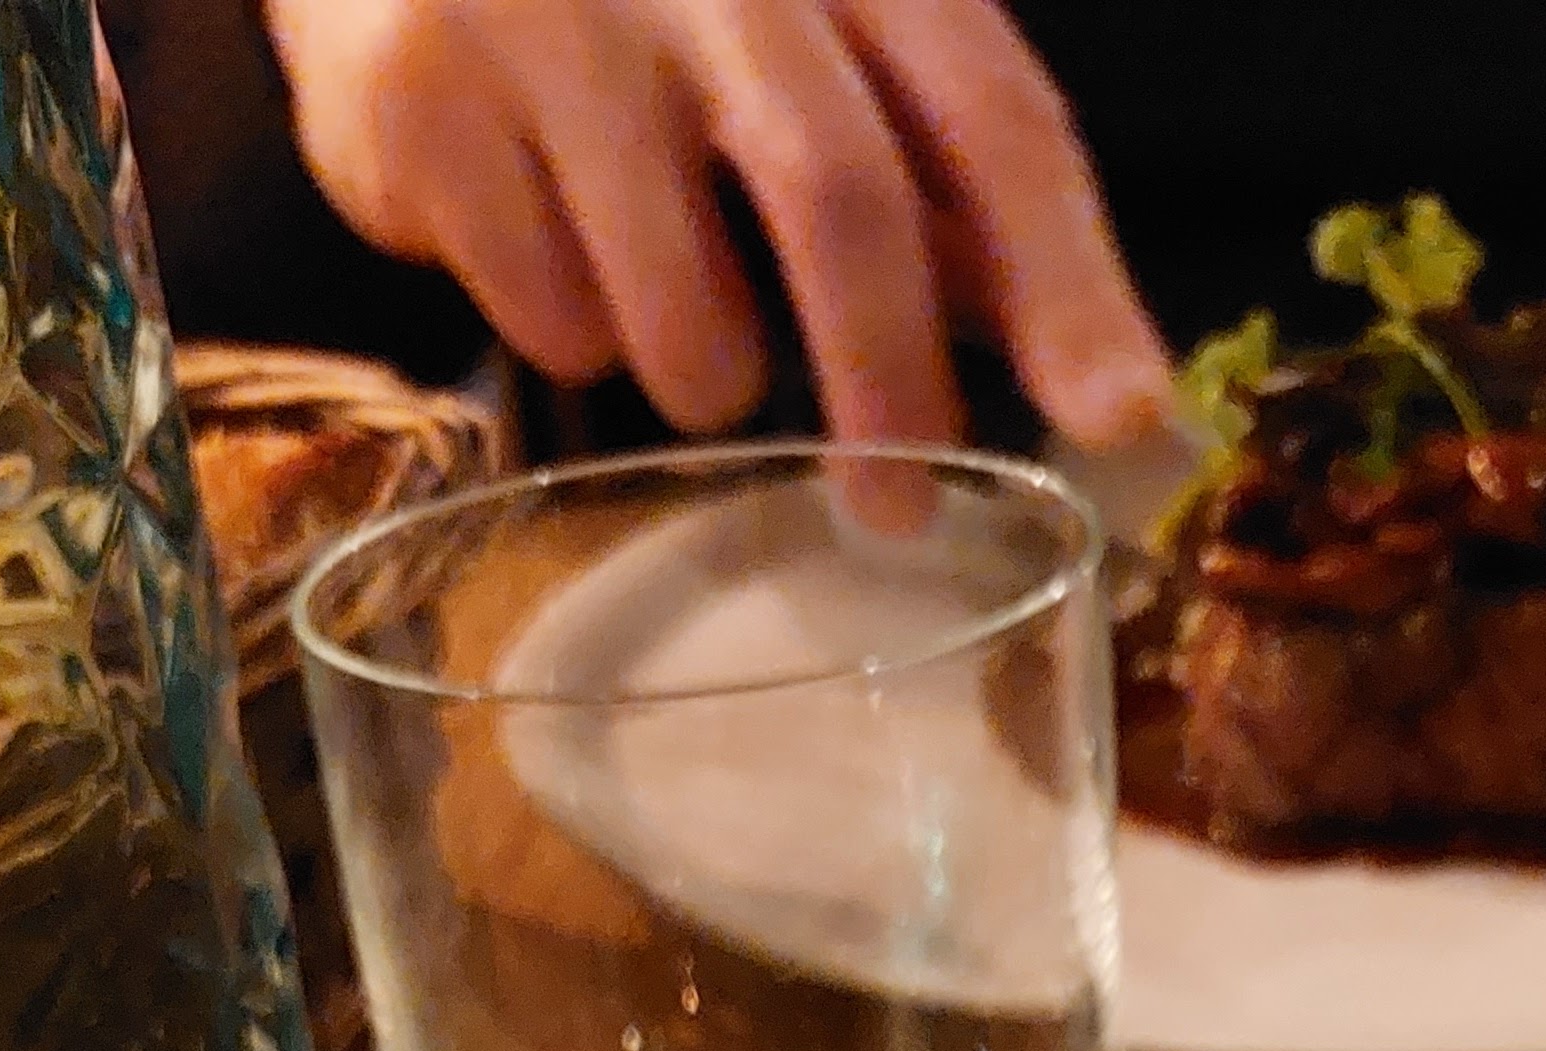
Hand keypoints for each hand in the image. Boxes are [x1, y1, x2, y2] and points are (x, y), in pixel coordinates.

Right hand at [259, 0, 1174, 446]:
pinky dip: (564, 330)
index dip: (1068, 277)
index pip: (990, 111)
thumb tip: (1091, 375)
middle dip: (884, 385)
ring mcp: (555, 20)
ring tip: (677, 325)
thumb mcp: (809, 46)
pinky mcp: (424, 97)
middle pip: (841, 198)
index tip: (1121, 418)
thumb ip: (937, 184)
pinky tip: (540, 245)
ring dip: (704, 372)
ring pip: (680, 308)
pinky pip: (542, 312)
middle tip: (892, 508)